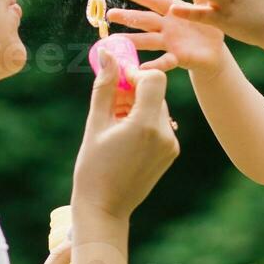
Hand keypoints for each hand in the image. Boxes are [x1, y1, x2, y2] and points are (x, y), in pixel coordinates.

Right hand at [71, 52, 179, 218]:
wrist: (105, 208)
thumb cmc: (93, 168)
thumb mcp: (96, 124)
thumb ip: (105, 87)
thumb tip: (108, 54)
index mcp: (146, 125)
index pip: (153, 79)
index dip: (135, 74)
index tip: (117, 80)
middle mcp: (165, 134)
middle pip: (155, 93)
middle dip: (133, 91)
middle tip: (110, 104)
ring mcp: (171, 144)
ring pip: (158, 108)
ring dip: (138, 107)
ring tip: (114, 125)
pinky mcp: (171, 153)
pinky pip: (160, 125)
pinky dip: (145, 122)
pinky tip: (124, 138)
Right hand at [108, 0, 226, 74]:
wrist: (216, 53)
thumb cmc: (208, 28)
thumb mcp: (205, 6)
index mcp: (174, 11)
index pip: (156, 1)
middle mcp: (168, 27)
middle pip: (146, 20)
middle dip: (128, 17)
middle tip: (110, 14)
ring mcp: (170, 43)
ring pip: (148, 40)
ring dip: (132, 40)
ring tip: (114, 40)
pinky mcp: (178, 58)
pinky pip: (164, 61)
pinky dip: (154, 65)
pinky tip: (141, 69)